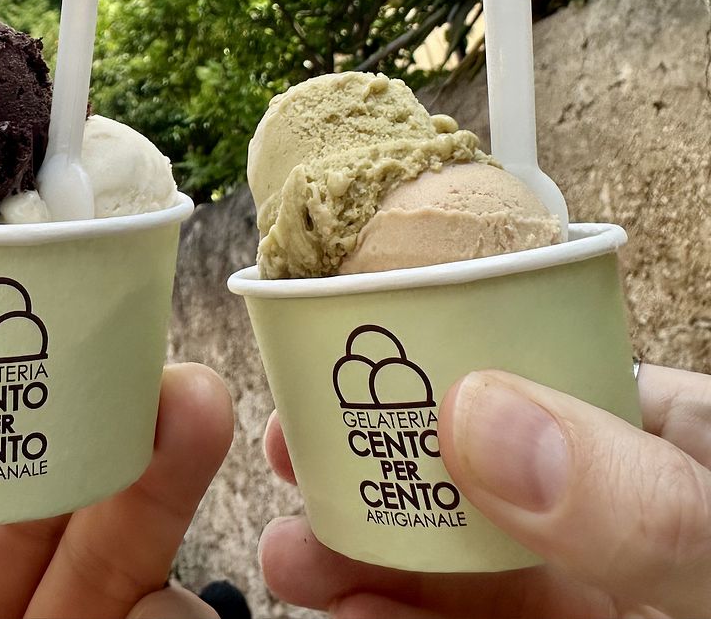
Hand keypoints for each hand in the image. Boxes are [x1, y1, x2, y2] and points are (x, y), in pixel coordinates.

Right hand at [260, 363, 710, 618]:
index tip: (341, 360)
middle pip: (477, 466)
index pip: (535, 363)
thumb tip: (473, 411)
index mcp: (665, 434)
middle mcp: (616, 506)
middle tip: (285, 454)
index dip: (430, 358)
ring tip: (287, 549)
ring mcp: (596, 590)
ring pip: (464, 561)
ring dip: (365, 550)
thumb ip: (630, 491)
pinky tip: (350, 611)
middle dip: (373, 460)